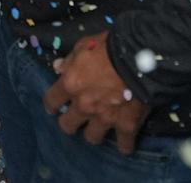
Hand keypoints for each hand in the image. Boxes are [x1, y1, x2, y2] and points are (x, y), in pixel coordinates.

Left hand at [44, 34, 148, 154]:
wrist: (139, 57)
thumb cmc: (109, 46)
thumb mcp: (83, 46)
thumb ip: (70, 60)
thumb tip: (58, 68)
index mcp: (70, 84)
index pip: (51, 101)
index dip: (52, 105)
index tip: (55, 107)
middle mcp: (83, 106)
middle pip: (68, 125)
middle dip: (71, 123)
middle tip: (77, 119)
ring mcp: (104, 118)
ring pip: (92, 137)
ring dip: (95, 133)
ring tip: (100, 129)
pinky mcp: (126, 125)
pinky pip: (124, 144)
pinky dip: (124, 145)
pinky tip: (124, 145)